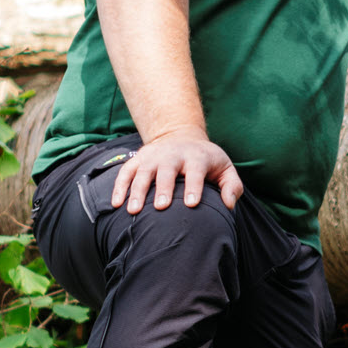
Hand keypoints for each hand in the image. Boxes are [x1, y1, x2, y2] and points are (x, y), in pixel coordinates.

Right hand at [111, 132, 242, 212]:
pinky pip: (125, 172)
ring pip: (142, 172)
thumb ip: (231, 186)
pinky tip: (116, 204)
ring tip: (133, 210)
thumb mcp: (224, 168)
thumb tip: (229, 205)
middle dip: (162, 188)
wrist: (181, 137)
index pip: (195, 171)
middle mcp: (173, 155)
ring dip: (137, 190)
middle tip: (160, 207)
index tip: (191, 204)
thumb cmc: (206, 160)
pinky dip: (119, 187)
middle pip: (166, 170)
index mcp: (196, 157)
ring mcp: (153, 156)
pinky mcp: (138, 159)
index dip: (193, 186)